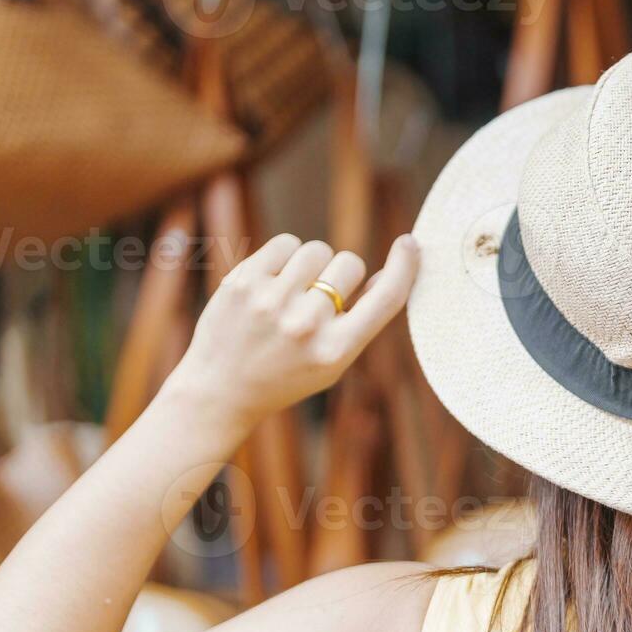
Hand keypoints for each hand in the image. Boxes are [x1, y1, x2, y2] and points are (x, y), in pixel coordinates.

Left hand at [164, 234, 418, 429]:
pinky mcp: (243, 282)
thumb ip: (362, 322)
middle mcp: (305, 326)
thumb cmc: (287, 374)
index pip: (385, 298)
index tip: (410, 244)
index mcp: (336, 351)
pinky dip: (285, 255)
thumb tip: (387, 274)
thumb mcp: (334, 361)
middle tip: (321, 297)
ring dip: (312, 263)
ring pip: (317, 249)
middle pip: (349, 263)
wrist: (221, 389)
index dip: (404, 267)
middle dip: (342, 273)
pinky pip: (285, 243)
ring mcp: (271, 302)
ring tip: (293, 290)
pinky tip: (273, 280)